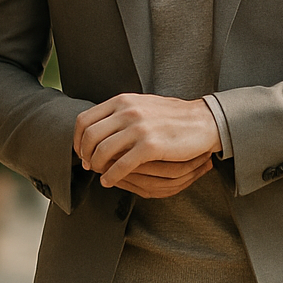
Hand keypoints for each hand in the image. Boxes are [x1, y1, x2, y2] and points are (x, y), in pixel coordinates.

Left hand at [74, 94, 221, 189]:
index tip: (82, 152)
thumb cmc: (173, 117)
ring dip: (97, 167)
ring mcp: (138, 127)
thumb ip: (120, 113)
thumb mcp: (142, 105)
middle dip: (85, 155)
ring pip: (102, 152)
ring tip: (101, 174)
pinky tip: (110, 181)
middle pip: (89, 137)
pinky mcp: (150, 145)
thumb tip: (99, 128)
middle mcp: (127, 111)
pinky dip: (111, 177)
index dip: (78, 139)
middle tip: (89, 166)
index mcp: (122, 101)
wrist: (203, 121)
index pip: (85, 120)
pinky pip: (121, 165)